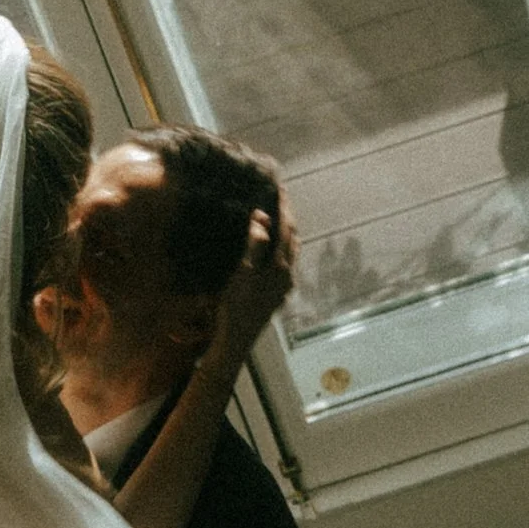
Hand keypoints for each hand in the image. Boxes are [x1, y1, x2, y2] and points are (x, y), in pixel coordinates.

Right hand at [206, 203, 294, 372]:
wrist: (237, 339)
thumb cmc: (236, 306)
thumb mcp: (243, 272)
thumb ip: (255, 244)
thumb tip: (262, 218)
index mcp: (281, 266)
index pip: (286, 228)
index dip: (283, 207)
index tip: (280, 188)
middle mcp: (287, 275)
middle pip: (292, 239)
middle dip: (287, 217)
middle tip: (280, 198)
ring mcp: (283, 286)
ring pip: (290, 252)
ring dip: (286, 233)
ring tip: (278, 218)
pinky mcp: (276, 295)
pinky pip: (283, 263)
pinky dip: (280, 248)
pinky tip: (271, 250)